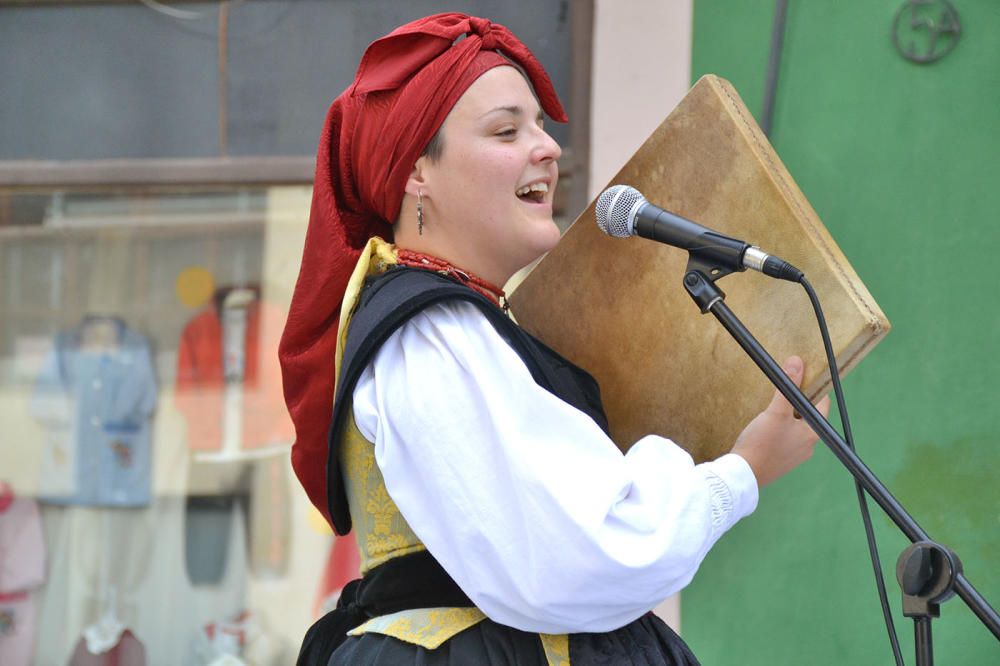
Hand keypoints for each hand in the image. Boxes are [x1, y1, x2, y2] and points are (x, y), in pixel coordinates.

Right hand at [730, 356, 830, 486]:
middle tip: (782, 392)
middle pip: (807, 417)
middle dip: (796, 403)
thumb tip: (797, 362)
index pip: (822, 406)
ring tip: (771, 410)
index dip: (814, 390)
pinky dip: (779, 432)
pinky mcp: (781, 462)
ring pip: (795, 430)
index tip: (802, 378)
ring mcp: (794, 456)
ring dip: (787, 418)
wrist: (743, 474)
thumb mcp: (775, 411)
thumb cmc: (762, 443)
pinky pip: (785, 441)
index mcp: (813, 434)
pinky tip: (765, 429)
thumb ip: (787, 386)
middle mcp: (808, 447)